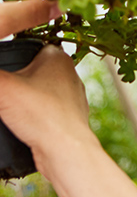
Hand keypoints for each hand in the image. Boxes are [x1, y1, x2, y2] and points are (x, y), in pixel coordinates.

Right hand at [0, 44, 91, 177]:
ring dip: (19, 98)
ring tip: (6, 107)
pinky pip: (42, 109)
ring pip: (36, 90)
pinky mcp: (67, 115)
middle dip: (12, 79)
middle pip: (29, 70)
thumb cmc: (41, 114)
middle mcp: (68, 74)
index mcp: (57, 57)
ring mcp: (70, 96)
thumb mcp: (3, 87)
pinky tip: (17, 121)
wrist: (65, 150)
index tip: (1, 68)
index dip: (9, 55)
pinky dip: (29, 113)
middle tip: (3, 90)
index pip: (26, 46)